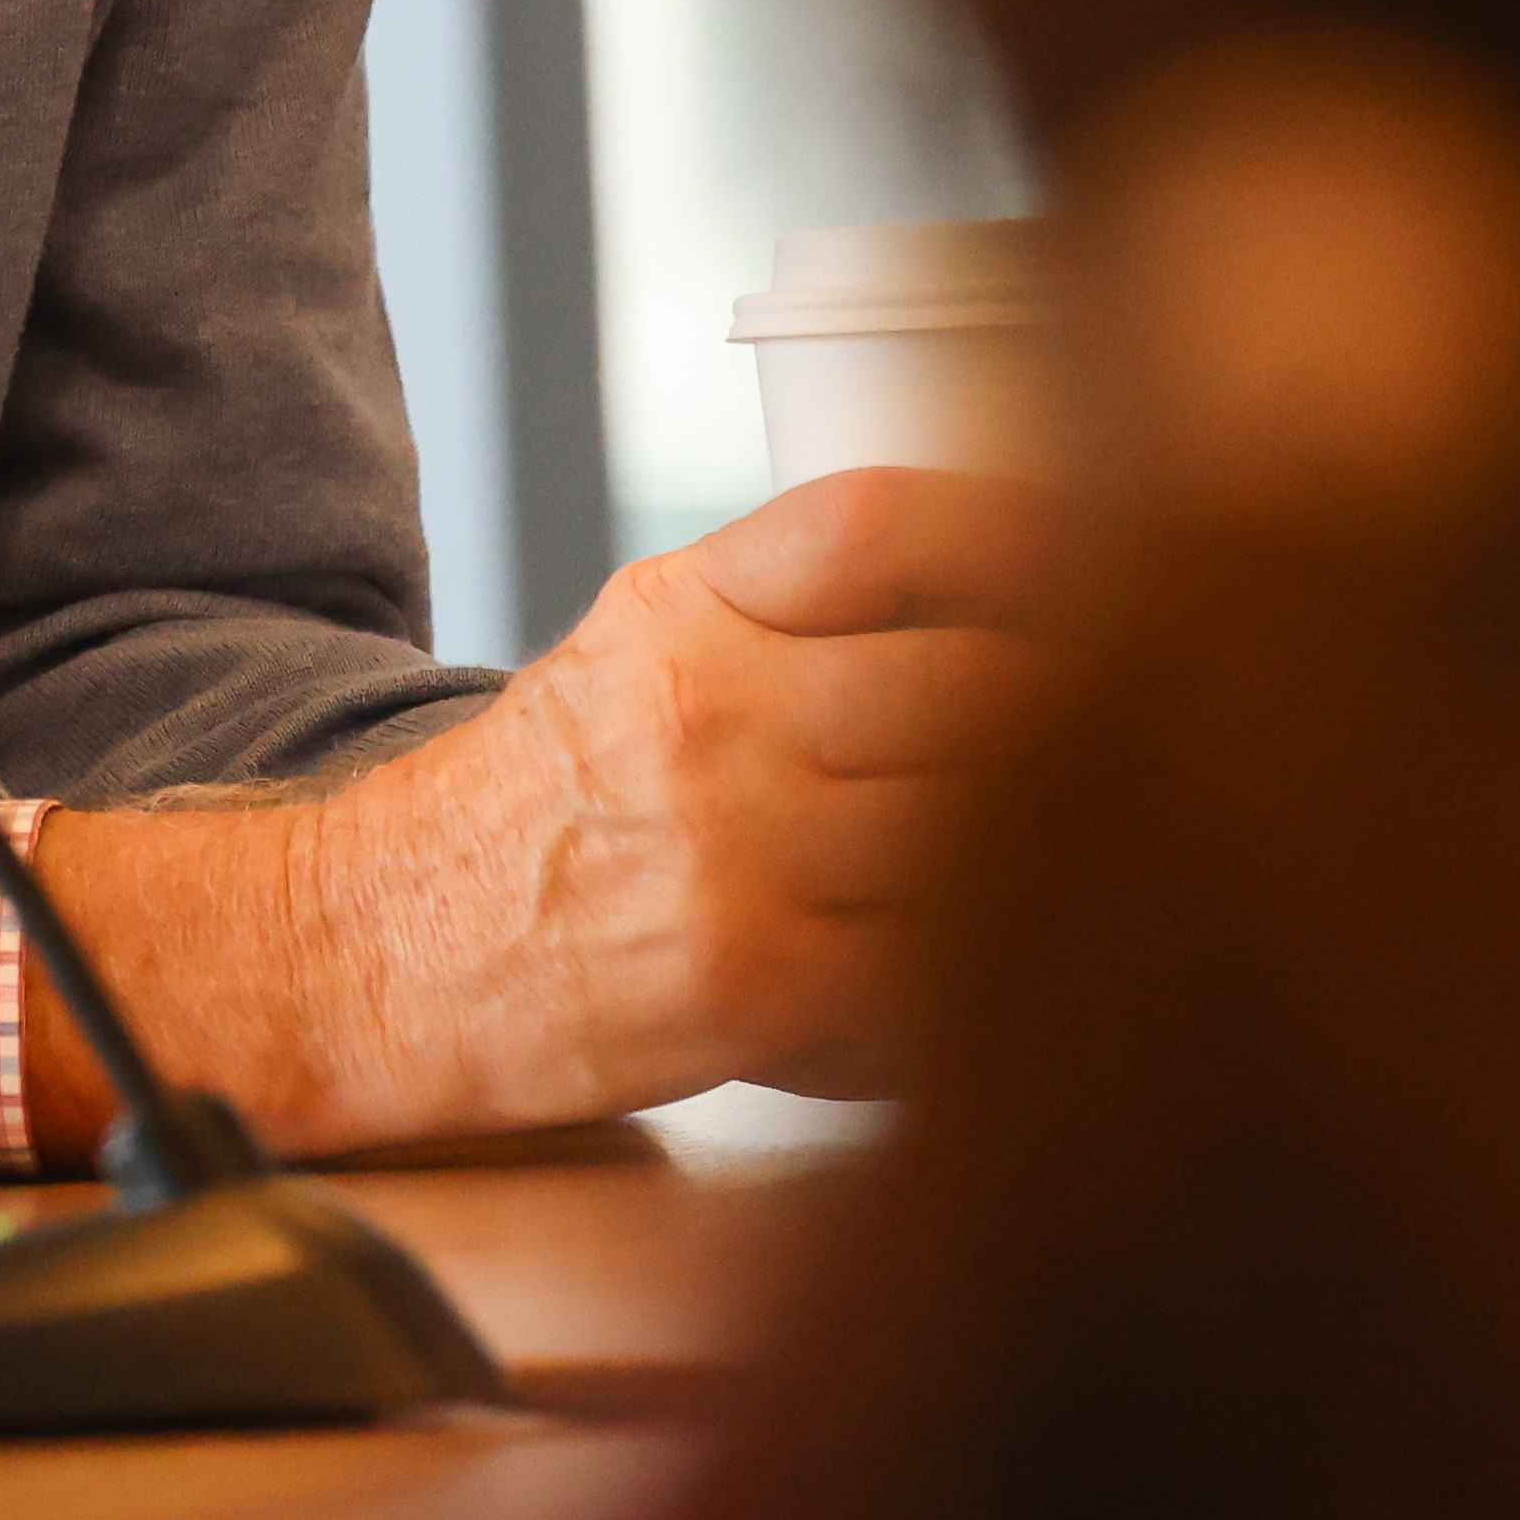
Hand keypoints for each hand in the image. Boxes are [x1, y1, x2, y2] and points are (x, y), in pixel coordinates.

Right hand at [43, 465, 1054, 1150]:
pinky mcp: (756, 983)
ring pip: (983, 825)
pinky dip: (986, 988)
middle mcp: (710, 712)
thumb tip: (1002, 614)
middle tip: (1146, 740)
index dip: (1020, 534)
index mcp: (684, 613)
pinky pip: (944, 973)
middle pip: (976, 680)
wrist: (374, 950)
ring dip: (1055, 856)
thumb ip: (788, 625)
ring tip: (1089, 873)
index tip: (1113, 556)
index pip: (882, 527)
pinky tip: (986, 992)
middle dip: (1083, 720)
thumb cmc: (527, 819)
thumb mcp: (630, 656)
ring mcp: (738, 849)